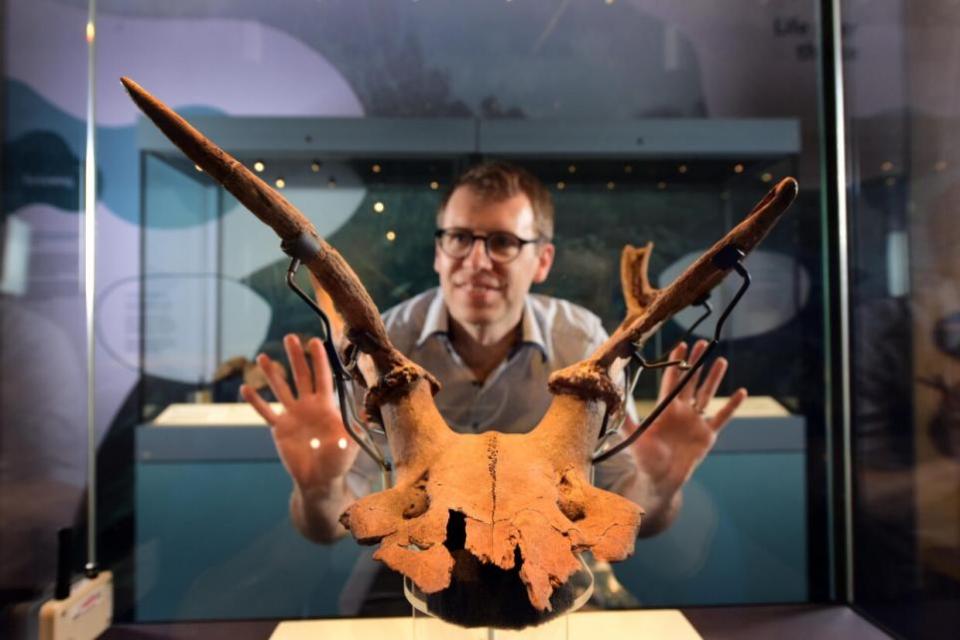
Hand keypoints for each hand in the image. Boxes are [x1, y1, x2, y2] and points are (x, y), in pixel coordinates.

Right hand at [241, 334, 358, 490]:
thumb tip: (367, 415)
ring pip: (281, 389)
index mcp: (326, 406)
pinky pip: (266, 412)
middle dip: (296, 357)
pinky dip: (255, 402)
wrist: (320, 480)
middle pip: (302, 376)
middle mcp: (309, 406)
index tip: (315, 341)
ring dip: (272, 373)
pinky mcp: (280, 428)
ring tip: (262, 356)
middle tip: (290, 337)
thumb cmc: (338, 461)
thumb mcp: (350, 444)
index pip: (323, 377)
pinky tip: (245, 388)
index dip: (319, 360)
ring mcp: (293, 415)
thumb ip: (354, 429)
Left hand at [632, 339, 746, 498]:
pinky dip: (732, 405)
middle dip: (696, 363)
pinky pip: (722, 417)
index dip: (677, 363)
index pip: (672, 380)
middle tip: (702, 343)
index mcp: (665, 408)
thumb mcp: (635, 438)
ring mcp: (695, 421)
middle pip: (690, 382)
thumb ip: (627, 421)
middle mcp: (681, 411)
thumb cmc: (645, 459)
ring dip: (714, 378)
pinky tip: (742, 392)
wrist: (661, 479)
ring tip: (721, 360)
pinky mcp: (707, 434)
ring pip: (707, 394)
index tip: (681, 345)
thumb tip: (613, 403)